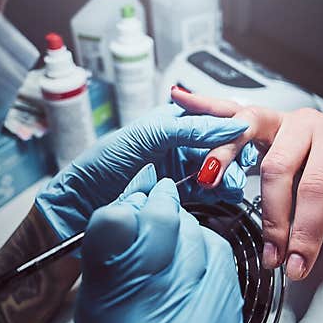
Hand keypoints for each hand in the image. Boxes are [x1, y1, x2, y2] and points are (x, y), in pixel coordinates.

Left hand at [35, 104, 257, 238]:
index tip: (242, 137)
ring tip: (223, 182)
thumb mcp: (147, 136)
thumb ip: (189, 129)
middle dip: (231, 154)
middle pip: (220, 144)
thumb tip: (229, 124)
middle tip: (228, 166)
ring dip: (226, 174)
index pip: (212, 117)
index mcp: (171, 120)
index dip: (229, 127)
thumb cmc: (101, 164)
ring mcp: (180, 169)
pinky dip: (218, 191)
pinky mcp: (179, 193)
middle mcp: (178, 142)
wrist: (80, 205)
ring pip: (218, 168)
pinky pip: (209, 190)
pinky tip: (219, 192)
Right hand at [75, 165, 244, 322]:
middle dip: (160, 206)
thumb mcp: (95, 309)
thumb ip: (106, 255)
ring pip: (197, 235)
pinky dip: (206, 247)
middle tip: (156, 198)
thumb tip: (131, 198)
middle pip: (163, 226)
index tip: (132, 199)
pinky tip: (192, 257)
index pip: (115, 229)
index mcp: (110, 315)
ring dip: (184, 225)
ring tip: (171, 235)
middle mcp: (156, 319)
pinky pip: (222, 257)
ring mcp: (200, 320)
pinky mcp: (231, 318)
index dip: (126, 205)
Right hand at [173, 88, 322, 280]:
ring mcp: (280, 118)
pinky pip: (229, 109)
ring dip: (224, 155)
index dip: (305, 230)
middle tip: (272, 254)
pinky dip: (204, 105)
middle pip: (279, 168)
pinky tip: (182, 99)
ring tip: (209, 179)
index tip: (297, 263)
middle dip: (272, 217)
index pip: (317, 188)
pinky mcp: (262, 119)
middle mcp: (306, 123)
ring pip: (247, 130)